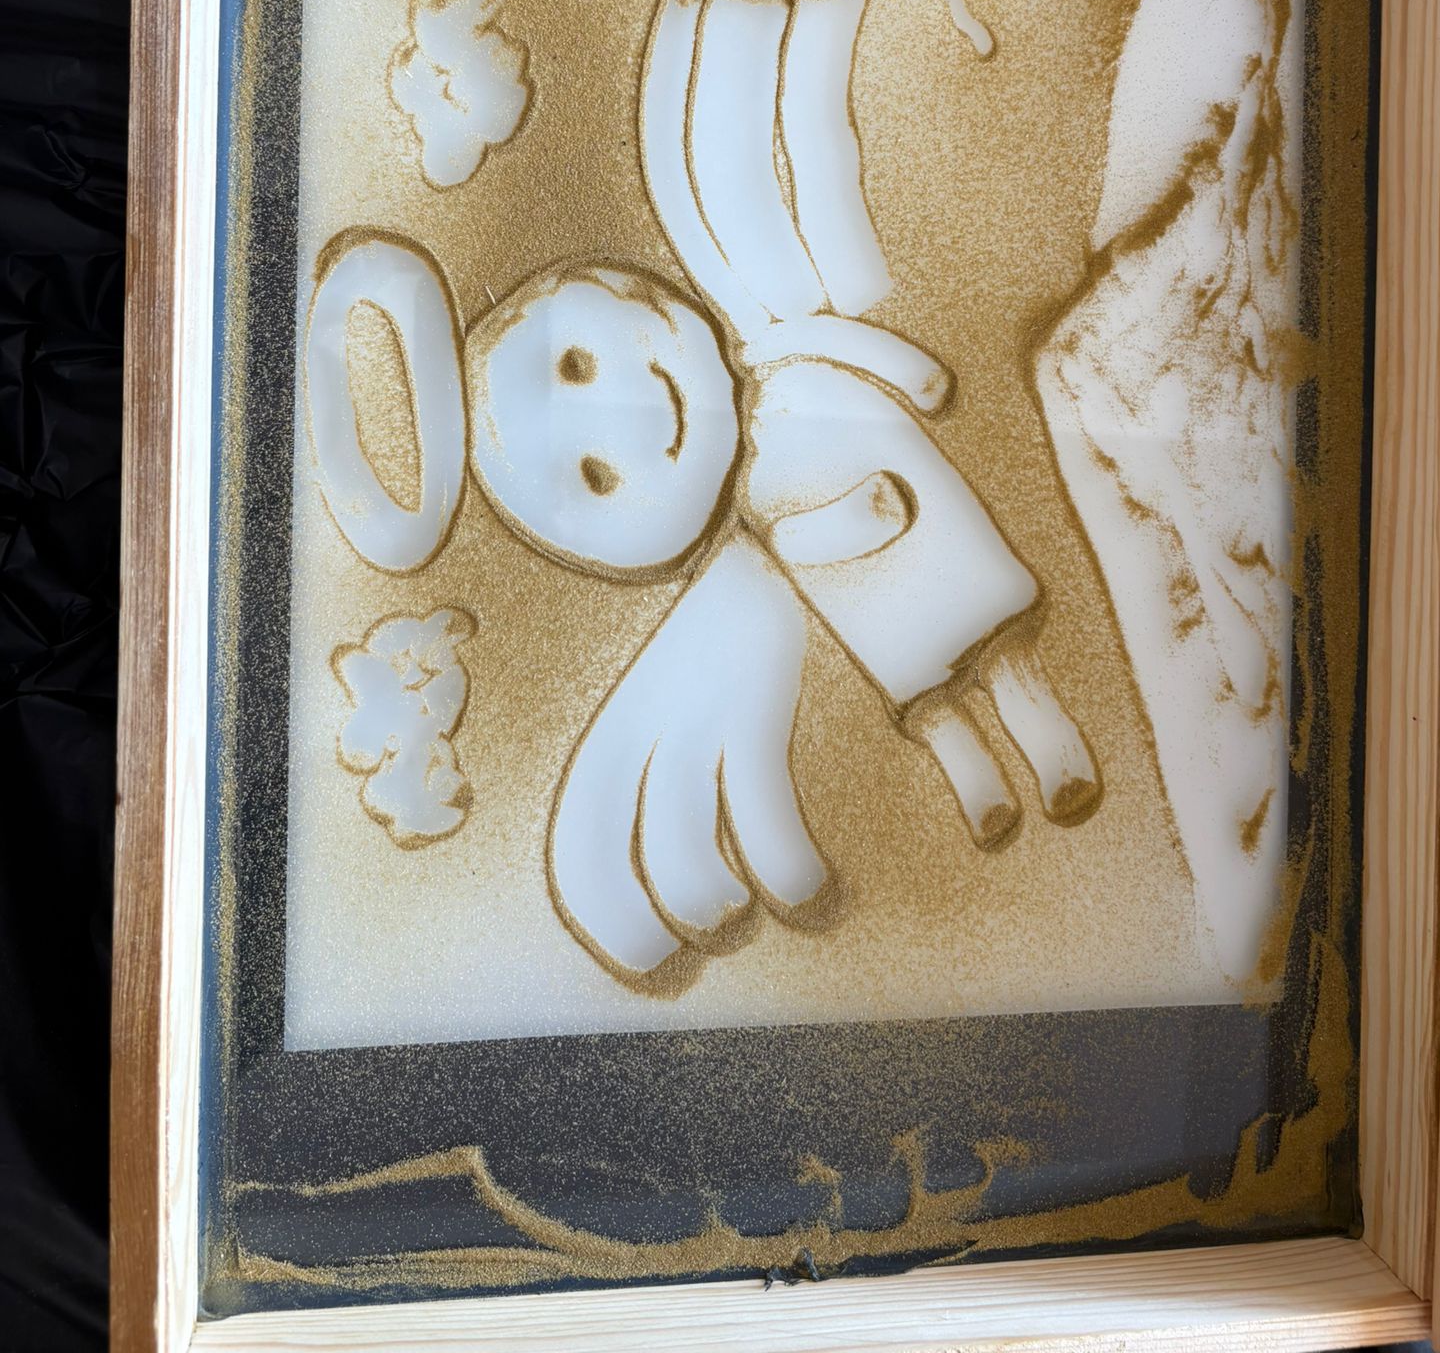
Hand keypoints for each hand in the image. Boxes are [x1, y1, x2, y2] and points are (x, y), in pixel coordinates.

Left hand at [548, 530, 827, 980]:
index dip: (601, 912)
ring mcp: (697, 707)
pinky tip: (812, 889)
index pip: (580, 836)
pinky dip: (785, 868)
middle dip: (641, 926)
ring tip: (758, 913)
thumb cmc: (738, 631)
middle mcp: (644, 719)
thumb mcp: (685, 692)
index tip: (646, 960)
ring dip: (714, 905)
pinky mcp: (755, 696)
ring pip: (679, 844)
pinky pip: (759, 809)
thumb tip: (692, 872)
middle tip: (689, 953)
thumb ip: (675, 764)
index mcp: (620, 721)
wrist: (784, 526)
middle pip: (612, 851)